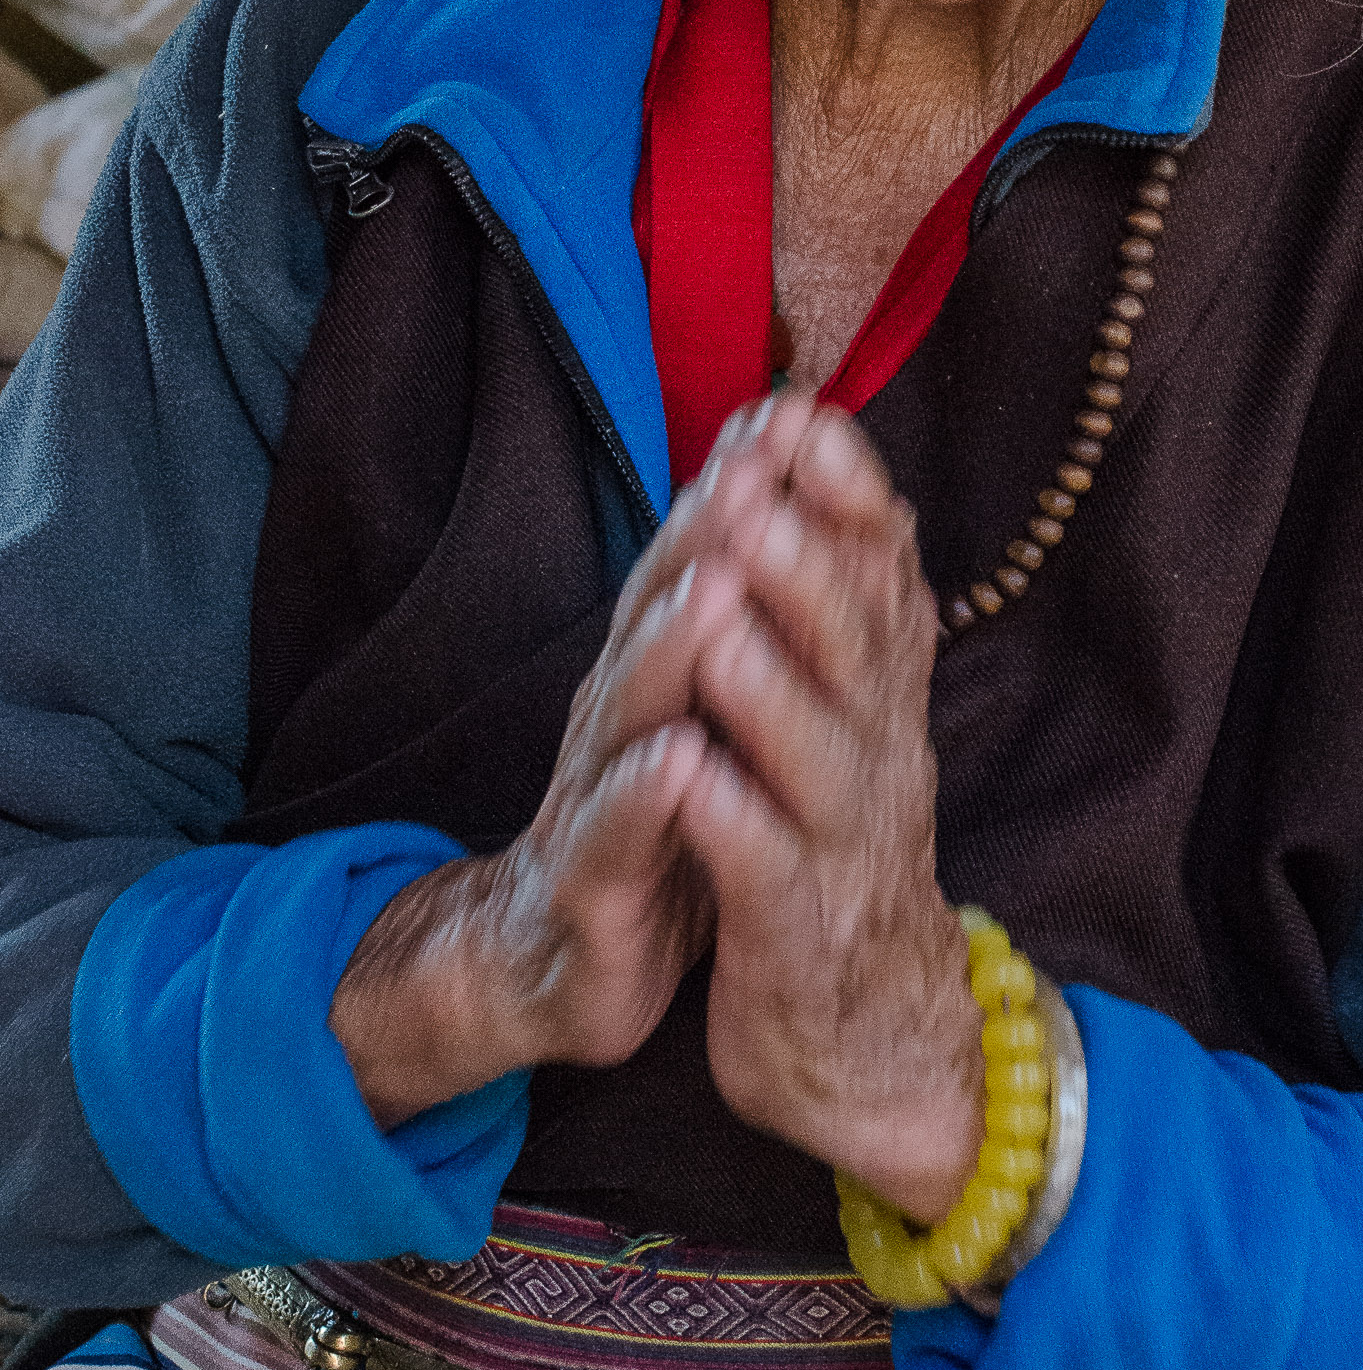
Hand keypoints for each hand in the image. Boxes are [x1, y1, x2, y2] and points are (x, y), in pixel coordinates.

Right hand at [331, 485, 755, 1127]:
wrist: (563, 959)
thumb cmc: (661, 817)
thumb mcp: (709, 707)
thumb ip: (741, 609)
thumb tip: (793, 489)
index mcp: (663, 665)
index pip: (704, 562)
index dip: (741, 489)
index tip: (789, 410)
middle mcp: (626, 709)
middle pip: (665, 611)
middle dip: (708, 537)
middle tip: (754, 468)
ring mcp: (601, 792)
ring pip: (636, 709)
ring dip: (674, 646)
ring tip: (718, 586)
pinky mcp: (592, 884)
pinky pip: (618, 836)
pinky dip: (647, 796)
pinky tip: (677, 759)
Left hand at [663, 394, 985, 1224]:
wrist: (872, 1041)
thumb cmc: (837, 857)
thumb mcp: (853, 723)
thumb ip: (838, 608)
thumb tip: (819, 467)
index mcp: (882, 704)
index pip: (882, 582)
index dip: (849, 502)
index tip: (807, 415)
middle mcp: (877, 762)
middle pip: (856, 651)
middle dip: (806, 566)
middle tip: (758, 488)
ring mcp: (841, 850)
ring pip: (816, 756)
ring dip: (770, 684)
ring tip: (723, 615)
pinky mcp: (793, 936)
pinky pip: (762, 872)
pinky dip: (729, 821)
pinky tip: (688, 775)